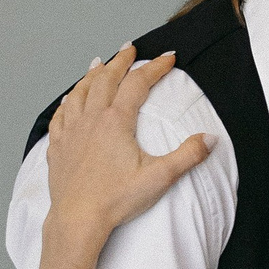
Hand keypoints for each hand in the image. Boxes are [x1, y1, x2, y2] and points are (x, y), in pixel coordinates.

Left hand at [43, 46, 211, 254]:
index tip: (169, 58)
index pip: (138, 83)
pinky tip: (70, 99)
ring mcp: (72, 132)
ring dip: (92, 74)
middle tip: (130, 48)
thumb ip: (188, 155)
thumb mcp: (159, 178)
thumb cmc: (115, 200)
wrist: (77, 220)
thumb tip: (209, 139)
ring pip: (81, 92)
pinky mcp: (58, 147)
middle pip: (106, 79)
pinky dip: (68, 101)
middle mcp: (91, 119)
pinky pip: (61, 115)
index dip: (156, 67)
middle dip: (121, 61)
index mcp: (116, 121)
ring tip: (99, 63)